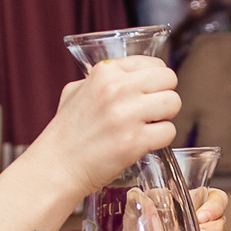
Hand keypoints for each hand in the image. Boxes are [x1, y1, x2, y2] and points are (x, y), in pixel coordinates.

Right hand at [35, 55, 182, 193]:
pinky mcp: (135, 140)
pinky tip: (143, 143)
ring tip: (147, 128)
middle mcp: (117, 89)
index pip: (154, 64)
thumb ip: (102, 80)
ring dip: (164, 118)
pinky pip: (169, 132)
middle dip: (164, 97)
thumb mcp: (76, 92)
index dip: (155, 81)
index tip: (147, 94)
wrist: (57, 167)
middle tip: (151, 113)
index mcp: (105, 72)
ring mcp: (127, 114)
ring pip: (173, 104)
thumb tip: (127, 75)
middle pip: (169, 80)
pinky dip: (160, 140)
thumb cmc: (65, 133)